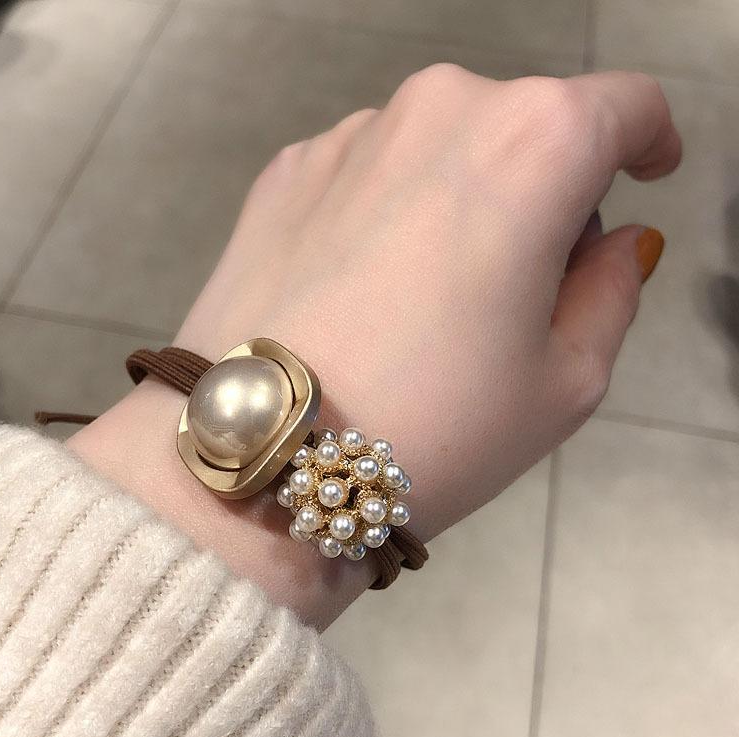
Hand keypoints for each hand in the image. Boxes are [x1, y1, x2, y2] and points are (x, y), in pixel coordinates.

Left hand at [70, 67, 680, 627]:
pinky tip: (362, 290)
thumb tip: (615, 243)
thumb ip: (613, 292)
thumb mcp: (566, 382)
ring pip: (440, 147)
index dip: (646, 139)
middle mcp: (437, 108)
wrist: (263, 458)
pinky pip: (368, 172)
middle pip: (525, 126)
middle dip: (545, 187)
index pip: (622, 106)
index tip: (644, 175)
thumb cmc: (434, 427)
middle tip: (521, 283)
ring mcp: (347, 134)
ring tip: (427, 299)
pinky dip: (388, 211)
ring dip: (460, 196)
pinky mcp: (284, 170)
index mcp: (530, 145)